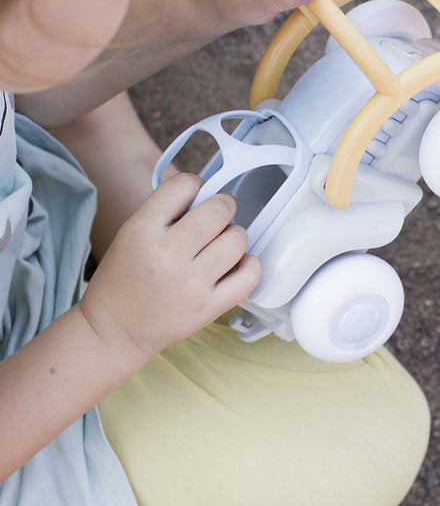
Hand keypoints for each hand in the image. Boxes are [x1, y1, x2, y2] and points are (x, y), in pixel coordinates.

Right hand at [78, 173, 259, 365]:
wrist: (114, 330)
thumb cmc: (125, 277)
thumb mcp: (132, 232)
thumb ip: (168, 209)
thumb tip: (209, 192)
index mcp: (144, 230)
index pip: (185, 185)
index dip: (196, 186)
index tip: (196, 198)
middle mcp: (169, 255)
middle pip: (219, 209)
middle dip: (223, 205)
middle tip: (217, 215)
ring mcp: (191, 283)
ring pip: (237, 239)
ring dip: (234, 235)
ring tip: (220, 244)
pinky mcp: (209, 308)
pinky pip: (249, 275)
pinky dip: (249, 264)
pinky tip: (235, 264)